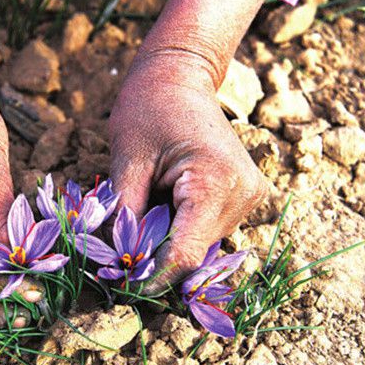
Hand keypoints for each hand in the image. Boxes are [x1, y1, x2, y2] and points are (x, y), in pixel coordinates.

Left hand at [109, 53, 267, 293]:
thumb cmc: (148, 107)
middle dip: (157, 259)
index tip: (126, 288)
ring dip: (169, 242)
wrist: (179, 75)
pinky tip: (160, 208)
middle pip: (196, 252)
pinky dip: (181, 229)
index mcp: (215, 180)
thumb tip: (116, 260)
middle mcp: (242, 192)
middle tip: (120, 257)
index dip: (156, 276)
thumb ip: (124, 214)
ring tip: (141, 218)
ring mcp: (248, 193)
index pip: (187, 252)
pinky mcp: (242, 193)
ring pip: (203, 243)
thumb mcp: (127, 159)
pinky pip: (208, 227)